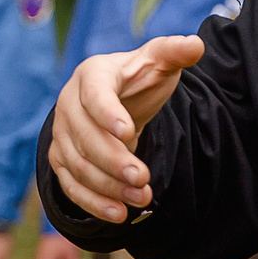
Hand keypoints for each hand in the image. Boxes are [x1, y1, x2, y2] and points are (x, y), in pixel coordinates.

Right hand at [45, 35, 205, 223]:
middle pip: (84, 137)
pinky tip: (119, 213)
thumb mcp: (158, 61)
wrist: (116, 99)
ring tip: (141, 197)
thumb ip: (175, 52)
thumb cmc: (138, 79)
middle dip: (114, 161)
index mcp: (92, 74)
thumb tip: (195, 45)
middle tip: (143, 178)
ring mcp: (62, 133)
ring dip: (108, 186)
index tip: (129, 132)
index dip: (108, 113)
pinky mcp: (61, 159)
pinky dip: (93, 202)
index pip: (95, 94)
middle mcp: (69, 103)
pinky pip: (71, 185)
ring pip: (78, 165)